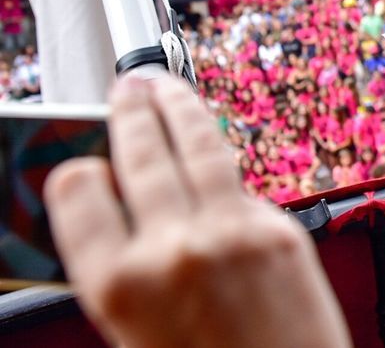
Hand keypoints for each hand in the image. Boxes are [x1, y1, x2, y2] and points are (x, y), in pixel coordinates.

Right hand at [44, 76, 350, 347]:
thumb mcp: (137, 333)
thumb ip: (125, 271)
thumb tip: (122, 213)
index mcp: (120, 285)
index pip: (79, 193)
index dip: (77, 172)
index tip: (81, 163)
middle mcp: (174, 250)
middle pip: (141, 155)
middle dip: (131, 113)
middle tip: (128, 90)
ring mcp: (233, 233)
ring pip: (198, 147)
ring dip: (179, 107)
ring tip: (166, 88)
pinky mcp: (281, 230)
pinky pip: (242, 188)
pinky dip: (222, 169)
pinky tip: (212, 156)